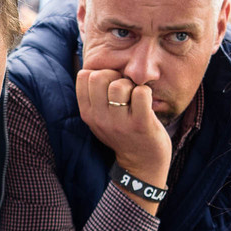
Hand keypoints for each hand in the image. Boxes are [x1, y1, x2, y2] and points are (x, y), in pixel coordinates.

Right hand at [75, 67, 170, 197]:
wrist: (141, 164)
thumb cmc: (123, 133)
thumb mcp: (100, 118)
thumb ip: (95, 96)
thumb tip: (98, 65)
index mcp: (87, 113)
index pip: (84, 76)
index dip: (100, 73)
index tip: (110, 85)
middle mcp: (100, 118)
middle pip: (99, 76)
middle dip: (115, 76)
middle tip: (125, 89)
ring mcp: (119, 123)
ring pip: (120, 84)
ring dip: (131, 85)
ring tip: (135, 98)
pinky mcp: (140, 125)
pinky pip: (141, 93)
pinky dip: (146, 92)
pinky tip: (146, 103)